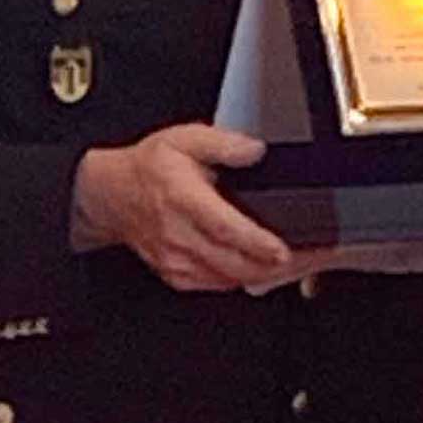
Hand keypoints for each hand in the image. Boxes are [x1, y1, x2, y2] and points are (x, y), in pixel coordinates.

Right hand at [70, 124, 292, 290]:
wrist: (110, 195)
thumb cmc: (147, 169)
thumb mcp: (184, 138)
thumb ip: (223, 142)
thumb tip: (255, 149)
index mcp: (182, 199)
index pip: (224, 229)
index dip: (257, 243)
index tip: (284, 249)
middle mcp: (178, 235)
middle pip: (234, 262)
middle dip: (277, 265)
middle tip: (312, 258)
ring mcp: (176, 260)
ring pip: (229, 279)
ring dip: (266, 275)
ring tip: (299, 264)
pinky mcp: (177, 276)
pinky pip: (218, 284)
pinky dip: (244, 279)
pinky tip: (264, 267)